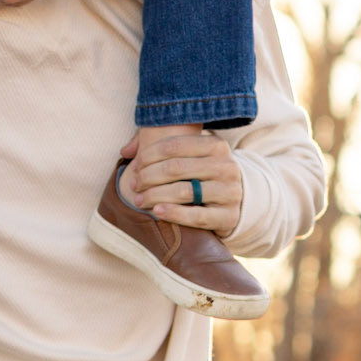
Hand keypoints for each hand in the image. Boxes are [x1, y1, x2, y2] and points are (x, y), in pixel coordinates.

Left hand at [118, 131, 242, 239]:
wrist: (235, 202)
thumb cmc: (202, 175)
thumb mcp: (190, 156)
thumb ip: (159, 149)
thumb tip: (125, 150)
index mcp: (216, 146)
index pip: (174, 145)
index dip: (149, 155)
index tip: (135, 166)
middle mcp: (226, 166)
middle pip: (176, 168)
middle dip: (148, 176)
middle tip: (134, 184)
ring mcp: (230, 191)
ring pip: (184, 191)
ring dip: (155, 195)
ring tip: (139, 200)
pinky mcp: (229, 216)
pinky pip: (197, 215)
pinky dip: (174, 213)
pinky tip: (157, 211)